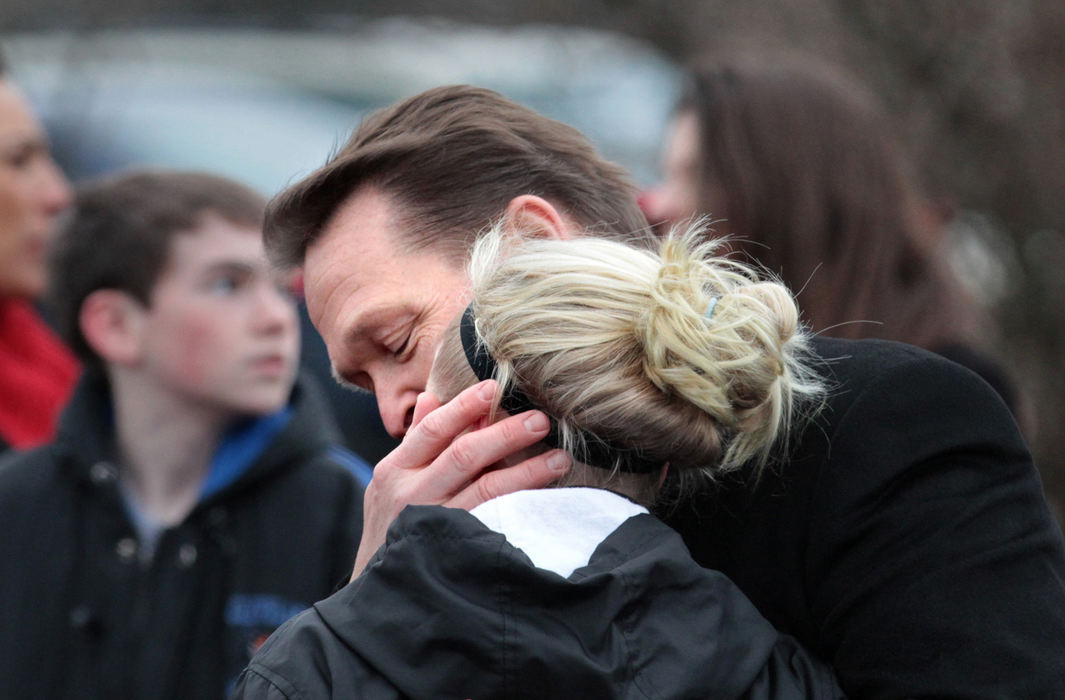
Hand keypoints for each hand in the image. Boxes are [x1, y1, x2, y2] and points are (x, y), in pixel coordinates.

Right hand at [351, 379, 570, 578]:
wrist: (381, 590)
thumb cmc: (390, 526)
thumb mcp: (390, 480)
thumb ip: (415, 440)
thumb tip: (433, 397)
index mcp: (395, 470)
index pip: (432, 429)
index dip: (464, 406)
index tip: (493, 388)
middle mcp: (413, 495)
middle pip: (464, 455)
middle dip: (505, 434)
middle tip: (540, 420)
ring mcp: (436, 525)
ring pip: (486, 490)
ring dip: (526, 472)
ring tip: (559, 458)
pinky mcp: (457, 552)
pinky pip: (494, 524)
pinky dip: (519, 508)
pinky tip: (544, 499)